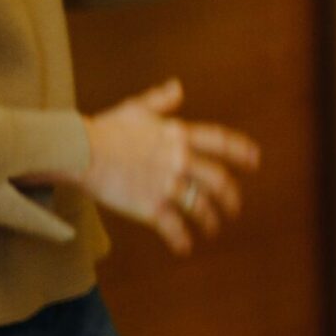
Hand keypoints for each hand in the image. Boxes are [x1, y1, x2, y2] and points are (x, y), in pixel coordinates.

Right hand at [63, 81, 260, 255]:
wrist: (81, 151)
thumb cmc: (105, 128)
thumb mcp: (137, 108)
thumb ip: (161, 100)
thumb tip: (177, 88)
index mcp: (179, 135)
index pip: (221, 142)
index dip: (241, 152)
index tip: (255, 161)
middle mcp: (179, 160)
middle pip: (218, 181)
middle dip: (231, 197)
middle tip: (234, 208)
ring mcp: (167, 184)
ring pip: (201, 207)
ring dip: (211, 221)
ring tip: (213, 229)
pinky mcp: (150, 206)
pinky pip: (174, 227)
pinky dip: (182, 240)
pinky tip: (185, 248)